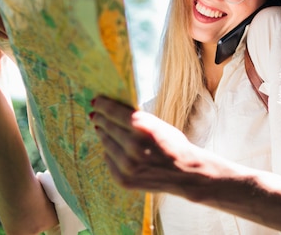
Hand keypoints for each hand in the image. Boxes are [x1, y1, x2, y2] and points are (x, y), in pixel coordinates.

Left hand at [89, 96, 204, 195]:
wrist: (185, 173)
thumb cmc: (173, 144)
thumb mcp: (157, 124)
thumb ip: (136, 119)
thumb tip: (112, 110)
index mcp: (142, 127)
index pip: (113, 112)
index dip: (102, 105)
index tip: (95, 101)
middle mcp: (132, 146)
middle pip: (107, 127)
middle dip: (100, 119)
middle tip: (94, 114)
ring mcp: (127, 165)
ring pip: (106, 144)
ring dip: (102, 134)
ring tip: (101, 129)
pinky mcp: (123, 179)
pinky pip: (109, 160)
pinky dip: (109, 152)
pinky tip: (111, 147)